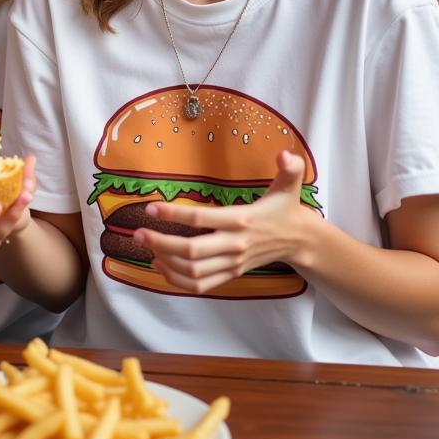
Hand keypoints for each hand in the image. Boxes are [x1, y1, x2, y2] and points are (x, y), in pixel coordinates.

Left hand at [135, 150, 316, 293]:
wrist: (299, 241)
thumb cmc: (286, 209)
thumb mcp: (289, 185)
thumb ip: (289, 167)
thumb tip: (285, 153)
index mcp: (242, 220)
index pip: (202, 220)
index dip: (174, 215)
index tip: (151, 209)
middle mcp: (235, 245)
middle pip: (192, 251)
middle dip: (161, 243)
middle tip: (138, 232)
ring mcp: (232, 263)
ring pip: (193, 271)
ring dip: (166, 262)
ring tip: (146, 248)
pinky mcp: (231, 274)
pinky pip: (201, 285)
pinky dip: (178, 280)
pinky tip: (161, 266)